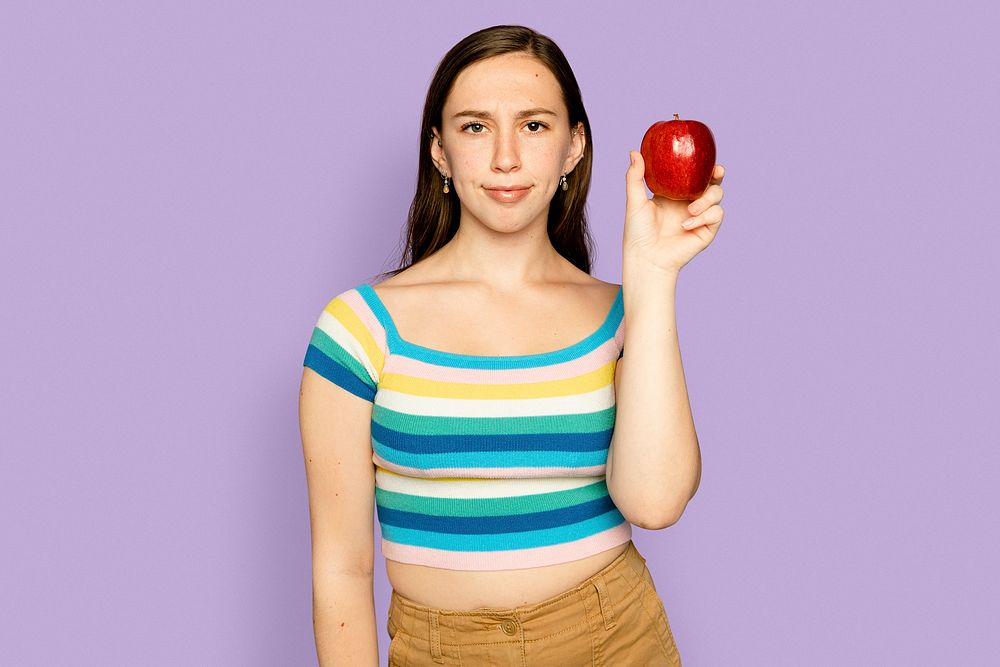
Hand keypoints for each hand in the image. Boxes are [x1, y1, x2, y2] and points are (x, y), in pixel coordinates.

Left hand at [622, 150, 725, 274]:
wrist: (646, 257)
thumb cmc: (638, 232)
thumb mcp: (635, 201)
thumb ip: (635, 177)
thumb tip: (634, 152)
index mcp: (676, 193)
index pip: (694, 174)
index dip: (703, 164)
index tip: (705, 156)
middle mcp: (690, 203)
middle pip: (712, 182)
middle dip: (718, 175)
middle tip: (717, 172)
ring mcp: (700, 217)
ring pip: (717, 197)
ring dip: (706, 200)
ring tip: (690, 210)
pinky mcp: (707, 230)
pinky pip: (715, 215)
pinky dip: (703, 217)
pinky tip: (686, 225)